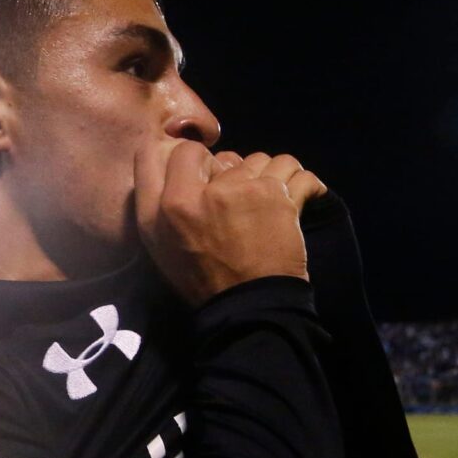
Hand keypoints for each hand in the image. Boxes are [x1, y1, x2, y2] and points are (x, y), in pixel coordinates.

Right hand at [134, 140, 327, 306]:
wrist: (250, 307)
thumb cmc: (202, 277)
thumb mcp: (158, 240)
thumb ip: (154, 194)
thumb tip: (171, 153)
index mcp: (170, 203)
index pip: (181, 150)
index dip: (192, 159)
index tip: (204, 174)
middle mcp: (205, 191)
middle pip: (224, 156)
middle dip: (232, 174)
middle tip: (237, 202)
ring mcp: (245, 190)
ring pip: (261, 160)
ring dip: (267, 178)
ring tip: (269, 202)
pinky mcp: (280, 197)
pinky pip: (296, 171)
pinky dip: (303, 183)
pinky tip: (299, 196)